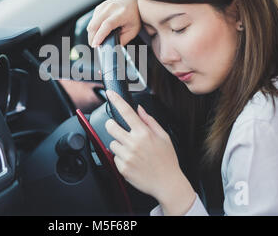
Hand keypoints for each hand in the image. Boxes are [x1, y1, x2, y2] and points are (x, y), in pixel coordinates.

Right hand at [87, 0, 140, 46]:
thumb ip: (122, 40)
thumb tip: (112, 49)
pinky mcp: (99, 7)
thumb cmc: (134, 17)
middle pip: (95, 24)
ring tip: (96, 40)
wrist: (133, 2)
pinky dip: (93, 28)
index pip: (107, 25)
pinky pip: (92, 20)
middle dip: (92, 38)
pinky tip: (98, 31)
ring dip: (91, 34)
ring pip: (91, 23)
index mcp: (121, 13)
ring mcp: (104, 6)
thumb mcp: (132, 31)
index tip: (95, 45)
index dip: (99, 36)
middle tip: (94, 46)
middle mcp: (111, 7)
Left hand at [104, 89, 195, 215]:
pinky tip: (133, 161)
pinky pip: (114, 158)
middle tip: (121, 130)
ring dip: (119, 145)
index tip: (110, 93)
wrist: (167, 184)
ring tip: (133, 151)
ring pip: (112, 143)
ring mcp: (127, 156)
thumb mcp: (164, 137)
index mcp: (144, 133)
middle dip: (113, 126)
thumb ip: (150, 121)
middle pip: (110, 126)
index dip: (116, 100)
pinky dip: (121, 158)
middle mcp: (133, 144)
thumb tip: (139, 110)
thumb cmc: (167, 160)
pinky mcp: (122, 168)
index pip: (126, 112)